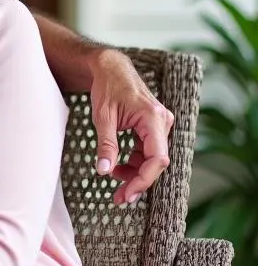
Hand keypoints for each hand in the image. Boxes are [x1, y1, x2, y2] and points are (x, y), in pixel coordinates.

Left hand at [89, 48, 173, 205]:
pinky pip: (148, 150)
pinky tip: (118, 166)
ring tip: (112, 177)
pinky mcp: (154, 126)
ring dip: (134, 171)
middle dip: (138, 181)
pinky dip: (134, 161)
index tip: (128, 194)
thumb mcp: (102, 117)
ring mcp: (160, 124)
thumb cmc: (107, 88)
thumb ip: (106, 145)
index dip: (144, 179)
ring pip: (152, 158)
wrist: (111, 68)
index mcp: (153, 118)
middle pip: (156, 161)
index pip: (157, 158)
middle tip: (119, 197)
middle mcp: (163, 122)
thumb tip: (103, 171)